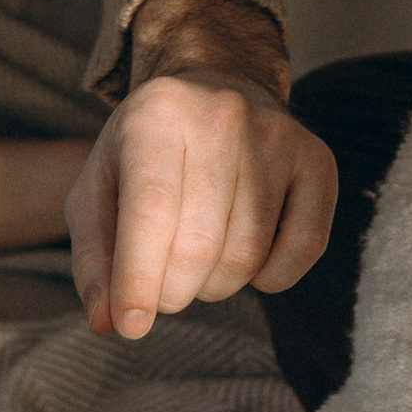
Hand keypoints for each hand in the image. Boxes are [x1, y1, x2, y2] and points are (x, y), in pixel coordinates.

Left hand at [70, 0, 334, 339]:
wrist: (216, 85)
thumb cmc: (147, 152)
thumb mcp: (99, 189)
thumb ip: (94, 257)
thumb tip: (110, 323)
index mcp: (155, 115)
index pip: (151, 213)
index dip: (139, 279)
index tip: (132, 326)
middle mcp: (222, 116)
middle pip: (200, 246)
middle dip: (173, 291)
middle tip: (162, 289)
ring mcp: (277, 135)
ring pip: (247, 255)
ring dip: (215, 287)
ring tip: (197, 267)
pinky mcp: (317, 159)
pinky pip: (305, 247)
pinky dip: (273, 278)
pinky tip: (249, 266)